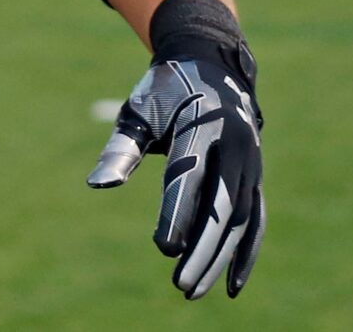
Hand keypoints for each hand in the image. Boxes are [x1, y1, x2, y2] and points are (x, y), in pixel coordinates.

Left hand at [88, 0, 264, 300]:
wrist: (210, 63)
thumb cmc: (165, 91)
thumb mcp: (139, 112)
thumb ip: (121, 149)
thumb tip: (96, 185)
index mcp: (199, 125)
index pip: (190, 178)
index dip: (178, 214)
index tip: (162, 248)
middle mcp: (232, 145)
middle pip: (221, 206)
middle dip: (202, 249)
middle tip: (180, 285)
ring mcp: (250, 162)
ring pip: (241, 219)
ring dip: (221, 257)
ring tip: (195, 289)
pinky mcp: (256, 175)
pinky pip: (256, 218)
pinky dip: (246, 252)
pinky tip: (231, 283)